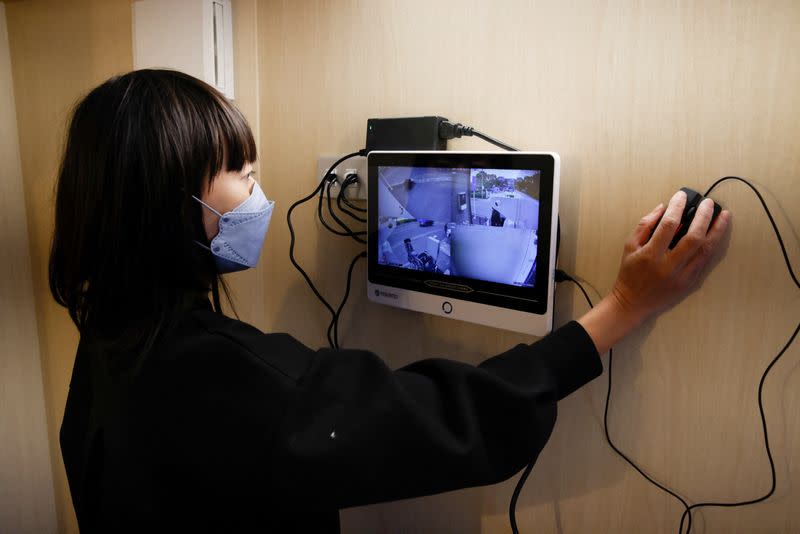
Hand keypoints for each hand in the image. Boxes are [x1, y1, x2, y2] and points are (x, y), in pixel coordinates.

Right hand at [612, 190, 730, 321]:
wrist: (633, 303)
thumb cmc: (629, 273)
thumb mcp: (629, 247)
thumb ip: (644, 225)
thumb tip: (663, 208)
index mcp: (651, 254)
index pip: (668, 225)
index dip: (676, 207)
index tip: (681, 196)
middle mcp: (669, 266)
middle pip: (693, 237)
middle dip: (704, 217)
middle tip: (709, 203)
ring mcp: (682, 276)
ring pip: (705, 250)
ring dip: (717, 231)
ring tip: (724, 216)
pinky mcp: (690, 283)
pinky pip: (705, 261)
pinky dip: (713, 246)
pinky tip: (717, 234)